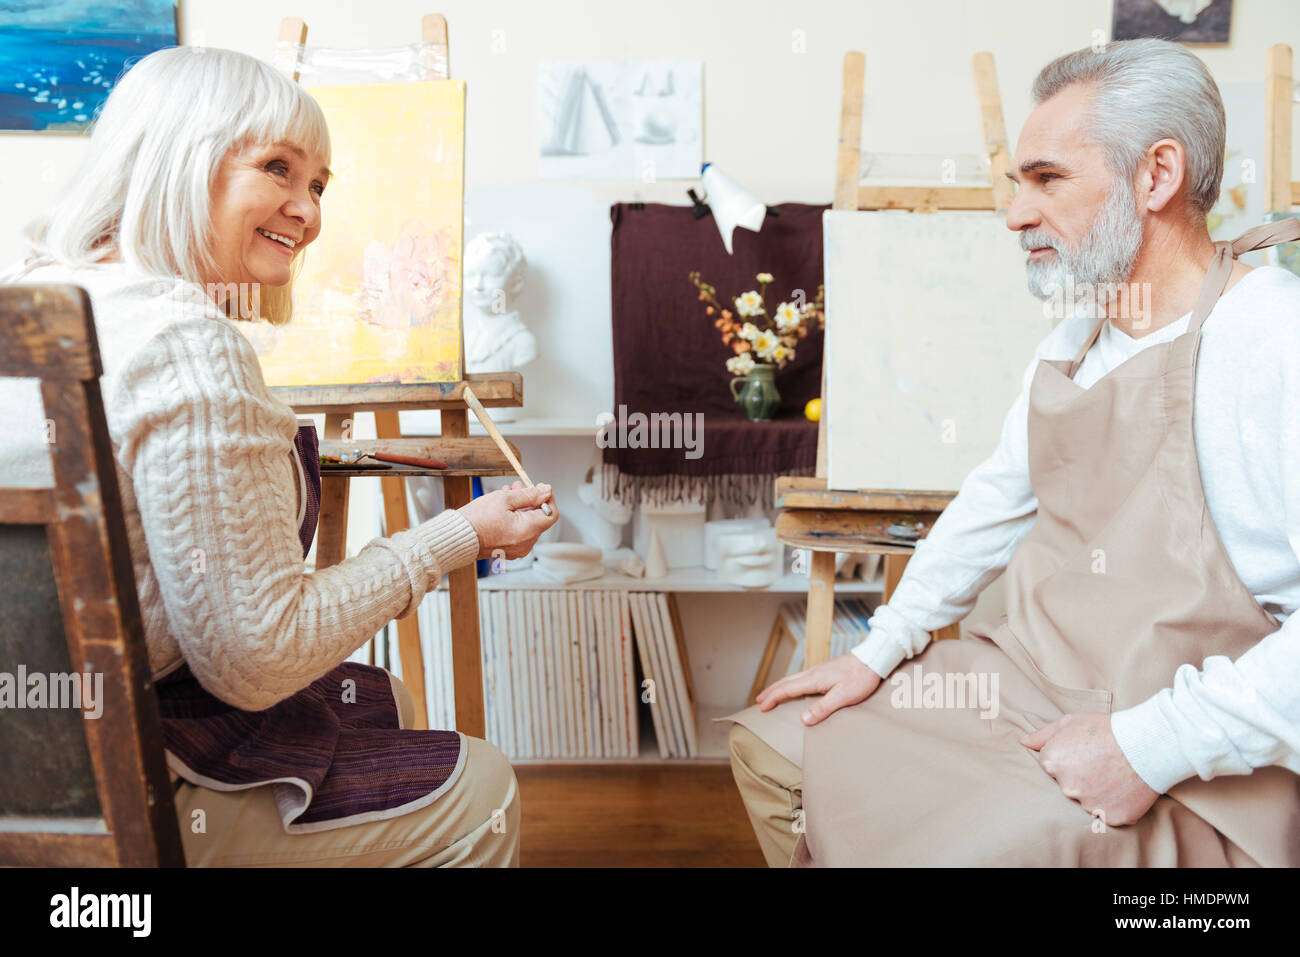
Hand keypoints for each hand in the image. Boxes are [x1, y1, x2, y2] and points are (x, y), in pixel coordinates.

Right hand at [458, 480, 557, 559]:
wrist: (457, 537)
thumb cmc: (477, 519)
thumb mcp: (505, 499)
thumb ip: (529, 495)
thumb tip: (546, 491)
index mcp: (528, 531)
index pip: (551, 514)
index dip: (547, 498)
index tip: (539, 488)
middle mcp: (526, 543)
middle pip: (538, 518)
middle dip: (530, 500)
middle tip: (517, 486)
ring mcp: (518, 549)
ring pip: (528, 524)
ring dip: (521, 507)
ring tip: (507, 494)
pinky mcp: (509, 550)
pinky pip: (519, 532)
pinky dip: (515, 519)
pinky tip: (503, 508)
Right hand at [755, 653, 882, 725]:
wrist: (873, 659)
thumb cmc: (860, 678)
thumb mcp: (843, 696)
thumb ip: (823, 707)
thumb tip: (803, 719)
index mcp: (814, 679)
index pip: (788, 689)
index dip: (774, 698)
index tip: (762, 707)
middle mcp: (813, 673)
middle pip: (786, 682)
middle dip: (771, 691)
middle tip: (759, 701)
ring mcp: (818, 670)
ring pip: (793, 679)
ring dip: (779, 687)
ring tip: (771, 694)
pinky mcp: (825, 671)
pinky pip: (800, 678)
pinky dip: (790, 684)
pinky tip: (794, 687)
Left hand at [1020, 714, 1159, 825]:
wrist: (1148, 743)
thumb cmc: (1107, 729)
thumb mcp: (1070, 722)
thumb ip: (1043, 735)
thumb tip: (1023, 742)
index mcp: (1052, 763)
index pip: (1052, 767)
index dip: (1070, 758)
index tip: (1085, 751)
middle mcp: (1066, 787)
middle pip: (1068, 785)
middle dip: (1081, 776)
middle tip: (1101, 762)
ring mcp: (1089, 804)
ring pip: (1088, 801)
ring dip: (1097, 791)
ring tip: (1114, 773)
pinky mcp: (1111, 817)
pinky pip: (1108, 813)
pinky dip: (1115, 803)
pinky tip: (1123, 787)